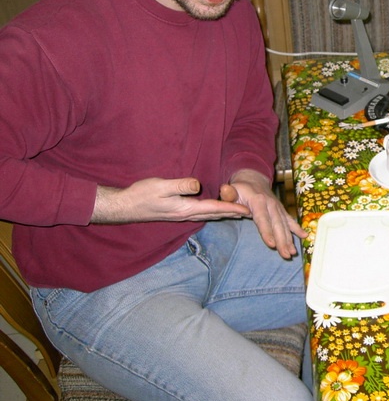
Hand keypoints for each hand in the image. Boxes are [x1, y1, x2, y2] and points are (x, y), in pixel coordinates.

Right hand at [92, 177, 249, 223]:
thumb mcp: (160, 186)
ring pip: (209, 216)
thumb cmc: (142, 194)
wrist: (125, 206)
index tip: (247, 210)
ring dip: (224, 214)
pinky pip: (201, 214)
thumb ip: (180, 185)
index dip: (231, 208)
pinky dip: (213, 213)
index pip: (214, 208)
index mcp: (185, 209)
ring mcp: (182, 215)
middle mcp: (186, 215)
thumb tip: (197, 184)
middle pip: (215, 214)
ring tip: (238, 213)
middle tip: (251, 214)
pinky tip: (214, 211)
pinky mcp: (177, 213)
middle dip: (233, 213)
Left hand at [223, 169, 306, 258]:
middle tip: (285, 255)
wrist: (254, 179)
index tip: (271, 244)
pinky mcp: (281, 211)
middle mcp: (271, 204)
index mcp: (258, 201)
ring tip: (292, 253)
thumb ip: (228, 193)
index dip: (267, 232)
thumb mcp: (232, 189)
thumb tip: (224, 189)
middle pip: (277, 225)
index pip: (262, 219)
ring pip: (285, 225)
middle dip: (282, 240)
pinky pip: (290, 221)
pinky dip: (297, 229)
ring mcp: (278, 208)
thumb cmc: (240, 188)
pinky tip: (305, 237)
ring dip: (289, 239)